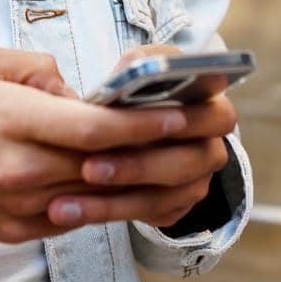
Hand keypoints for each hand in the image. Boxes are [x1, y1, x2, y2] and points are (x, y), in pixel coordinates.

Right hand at [0, 47, 192, 245]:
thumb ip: (37, 66)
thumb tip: (76, 89)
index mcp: (14, 121)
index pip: (92, 128)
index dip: (141, 124)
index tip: (177, 114)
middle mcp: (20, 168)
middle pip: (104, 165)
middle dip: (154, 152)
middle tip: (194, 135)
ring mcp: (20, 205)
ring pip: (97, 197)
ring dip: (139, 182)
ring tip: (176, 161)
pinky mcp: (18, 230)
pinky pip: (75, 219)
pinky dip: (105, 203)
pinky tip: (131, 185)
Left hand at [46, 44, 237, 229]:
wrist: (135, 128)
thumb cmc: (139, 91)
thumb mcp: (143, 66)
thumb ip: (139, 64)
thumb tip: (127, 70)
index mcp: (214, 110)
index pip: (217, 116)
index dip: (184, 120)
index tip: (140, 121)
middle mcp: (211, 150)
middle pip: (183, 164)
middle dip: (134, 166)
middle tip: (88, 168)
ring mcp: (194, 185)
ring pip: (158, 199)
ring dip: (109, 202)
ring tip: (63, 204)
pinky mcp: (174, 209)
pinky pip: (142, 217)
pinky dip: (105, 214)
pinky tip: (71, 211)